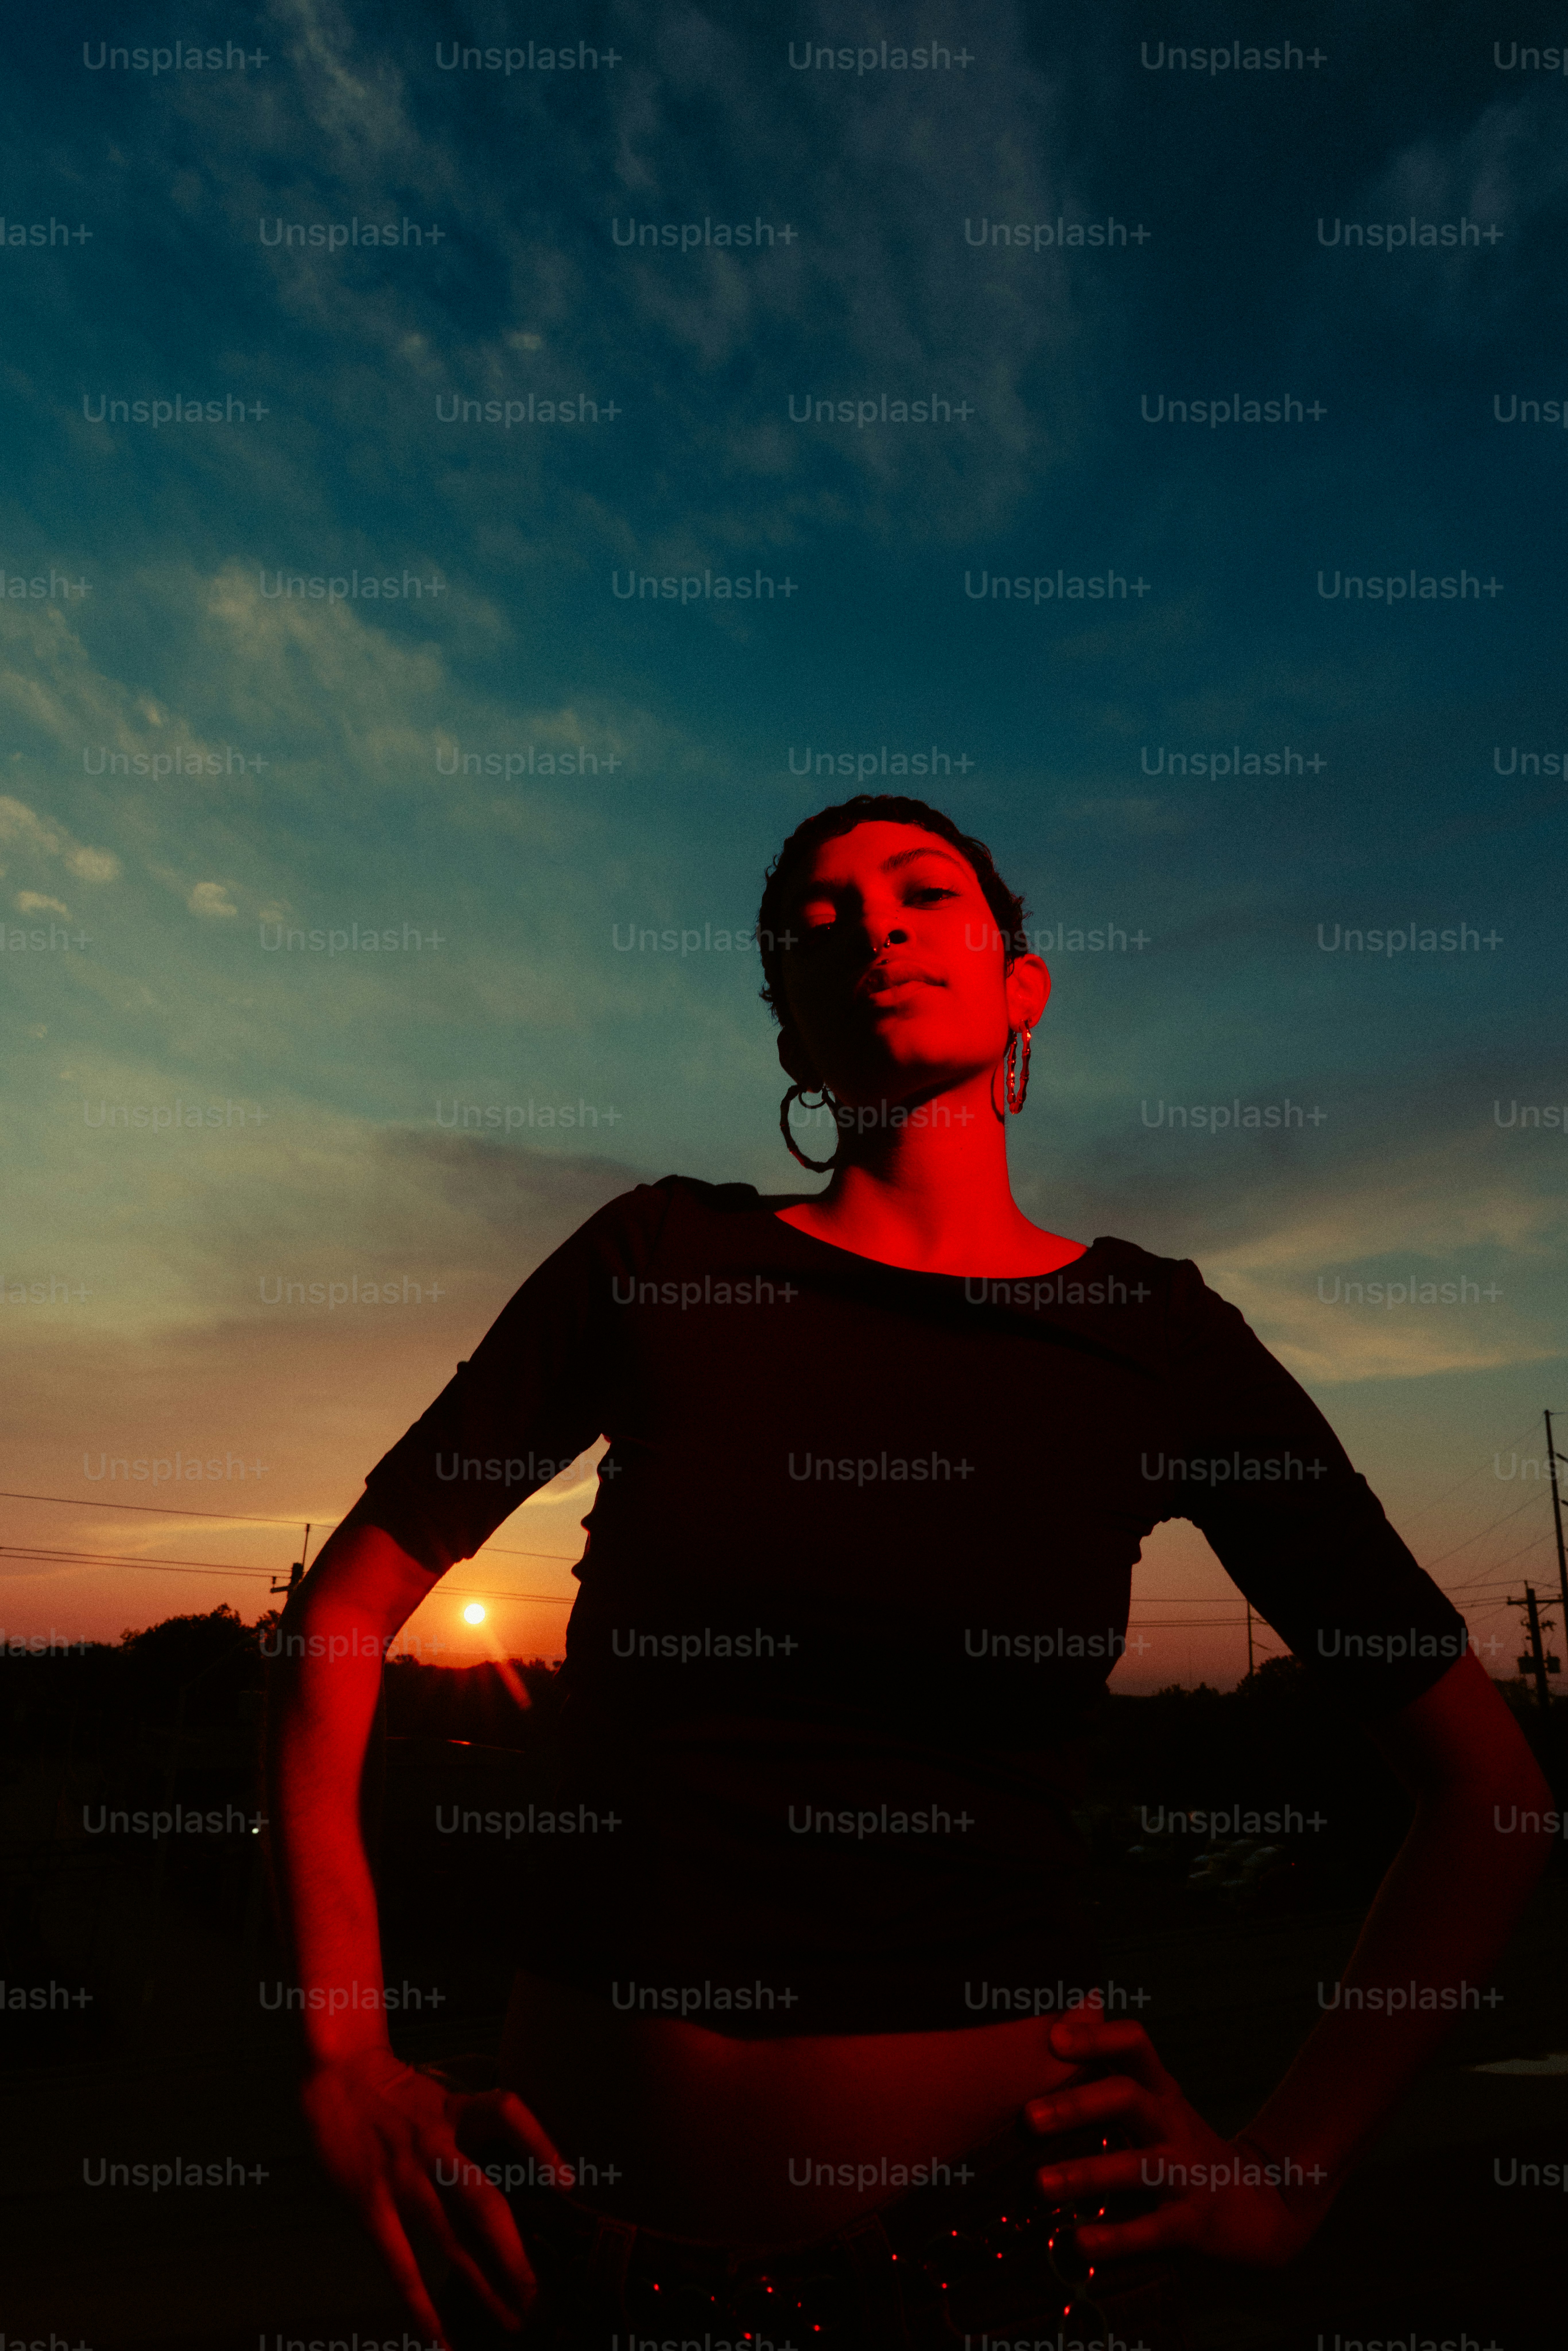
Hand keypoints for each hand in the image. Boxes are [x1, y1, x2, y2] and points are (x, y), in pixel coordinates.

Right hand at [299, 2043, 566, 2345]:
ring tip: (514, 2322)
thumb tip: (517, 2171)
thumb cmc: (399, 2091)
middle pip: (486, 2205)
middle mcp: (436, 2147)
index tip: (568, 2182)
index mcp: (458, 2112)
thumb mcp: (446, 2097)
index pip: (507, 2115)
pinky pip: (400, 2264)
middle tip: (546, 2298)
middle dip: (518, 2257)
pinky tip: (439, 2336)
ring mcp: (403, 2179)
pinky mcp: (371, 2204)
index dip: (540, 2144)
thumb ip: (476, 2131)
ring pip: (452, 2243)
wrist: (339, 2074)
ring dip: (485, 2287)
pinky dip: (421, 2306)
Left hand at [1022, 2013, 1334, 2268]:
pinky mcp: (1192, 2223)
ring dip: (1087, 2173)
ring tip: (1041, 2183)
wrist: (1257, 2208)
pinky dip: (1116, 2238)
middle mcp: (1172, 2123)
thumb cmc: (1180, 2145)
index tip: (1053, 2038)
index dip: (1096, 2037)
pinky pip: (1152, 2230)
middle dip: (1077, 2105)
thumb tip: (1079, 2002)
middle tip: (1028, 2117)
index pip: (1134, 2045)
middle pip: (1127, 2098)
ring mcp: (1185, 2173)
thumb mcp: (1154, 2098)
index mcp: (1159, 2089)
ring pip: (1137, 2166)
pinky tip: (1080, 2243)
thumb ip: (1115, 2059)